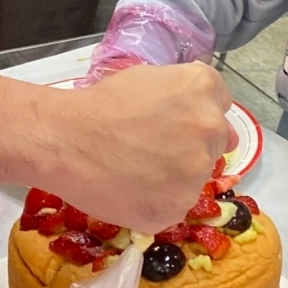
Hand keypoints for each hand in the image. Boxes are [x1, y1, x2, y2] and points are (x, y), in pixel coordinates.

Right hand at [0, 65, 232, 229]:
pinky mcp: (176, 208)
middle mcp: (210, 128)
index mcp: (203, 90)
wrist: (66, 140)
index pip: (221, 105)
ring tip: (134, 173)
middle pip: (213, 143)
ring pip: (193, 180)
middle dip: (190, 147)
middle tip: (152, 151)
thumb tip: (204, 119)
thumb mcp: (148, 79)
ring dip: (173, 179)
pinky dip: (155, 204)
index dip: (197, 117)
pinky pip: (172, 207)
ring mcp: (196, 172)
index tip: (176, 125)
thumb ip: (184, 95)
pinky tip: (129, 191)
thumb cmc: (100, 104)